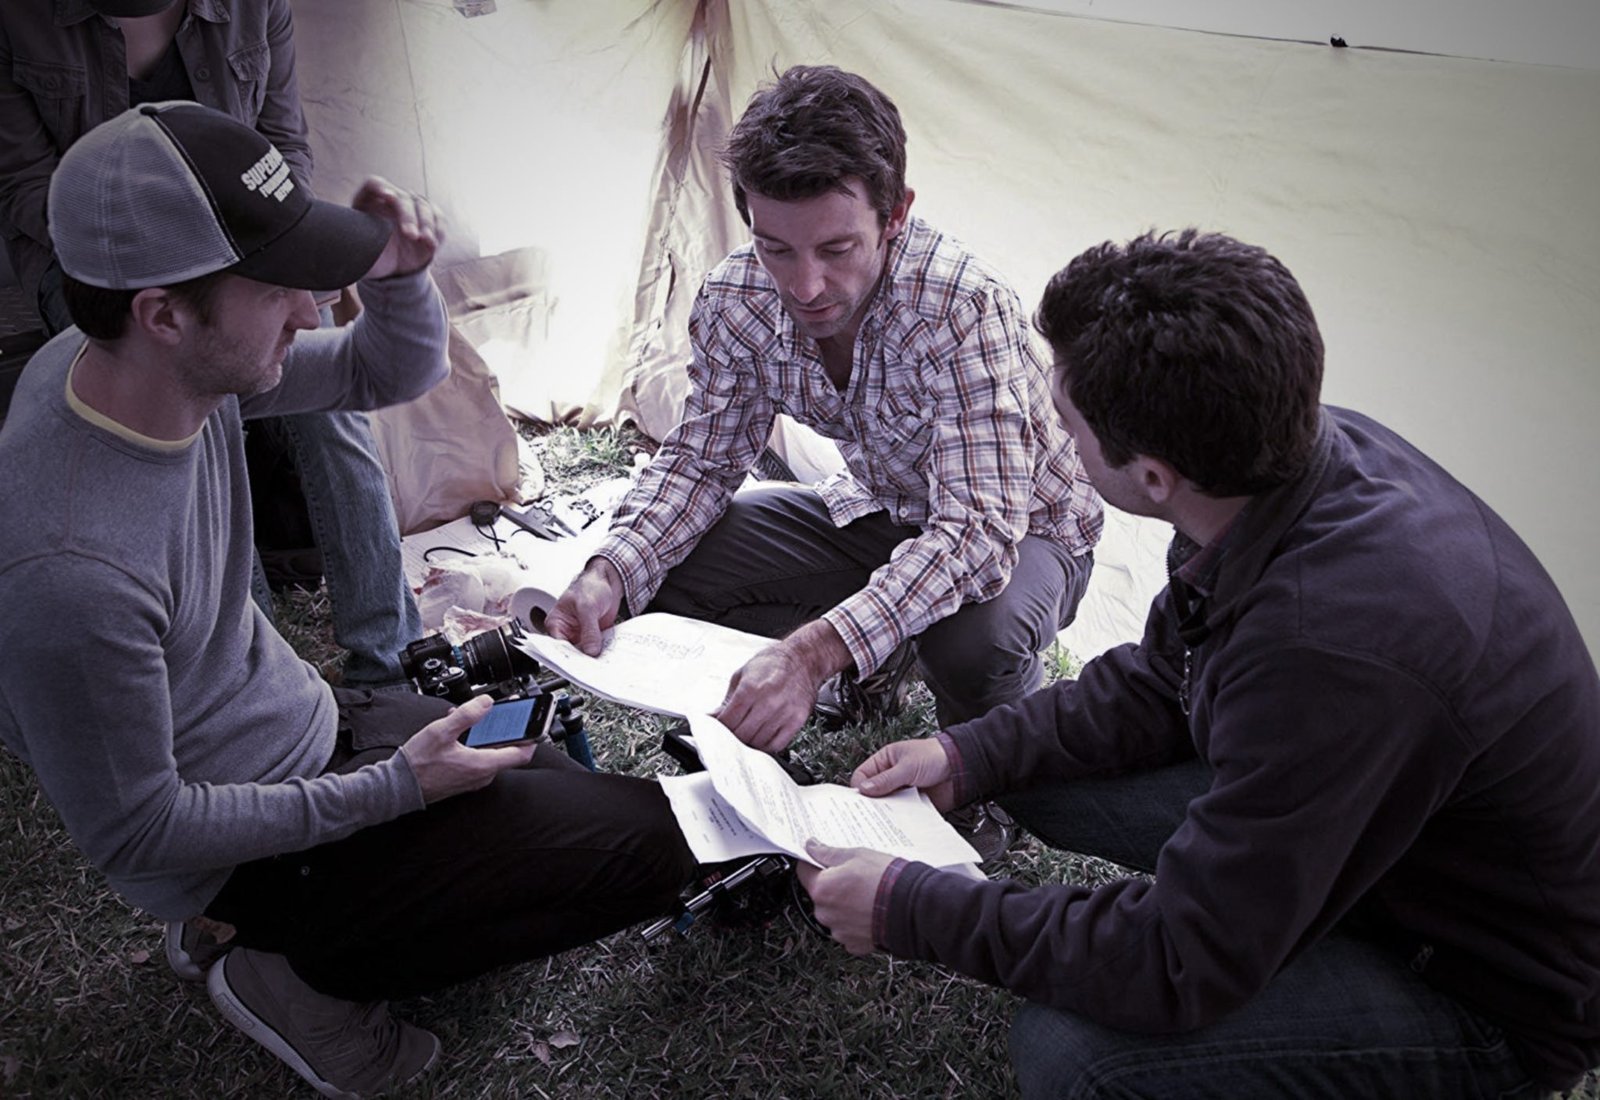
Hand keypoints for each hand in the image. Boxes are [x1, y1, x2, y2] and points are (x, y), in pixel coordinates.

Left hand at [351, 177, 442, 278]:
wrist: (390, 267)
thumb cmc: (371, 256)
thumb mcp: (360, 252)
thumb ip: (359, 245)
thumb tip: (359, 244)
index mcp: (368, 201)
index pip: (373, 184)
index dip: (380, 187)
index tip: (387, 197)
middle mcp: (391, 199)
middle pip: (402, 198)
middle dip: (408, 216)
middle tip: (410, 235)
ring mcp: (412, 207)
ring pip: (423, 206)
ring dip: (426, 223)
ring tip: (426, 241)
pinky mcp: (429, 219)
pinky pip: (438, 218)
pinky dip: (438, 230)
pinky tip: (432, 243)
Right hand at [398, 695, 535, 802]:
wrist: (398, 787)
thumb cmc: (418, 764)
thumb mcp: (441, 732)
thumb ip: (466, 715)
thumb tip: (486, 702)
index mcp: (483, 764)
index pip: (522, 753)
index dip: (532, 737)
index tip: (535, 723)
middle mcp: (483, 775)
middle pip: (506, 749)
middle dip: (501, 728)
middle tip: (493, 712)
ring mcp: (474, 779)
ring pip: (490, 753)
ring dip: (483, 735)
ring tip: (464, 719)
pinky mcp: (464, 779)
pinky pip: (477, 759)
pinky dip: (472, 744)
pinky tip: (455, 733)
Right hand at [545, 558, 623, 655]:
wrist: (607, 582)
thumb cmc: (590, 586)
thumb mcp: (587, 607)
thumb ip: (589, 630)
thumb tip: (590, 650)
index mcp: (556, 623)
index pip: (558, 646)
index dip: (568, 656)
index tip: (579, 664)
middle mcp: (566, 632)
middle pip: (571, 653)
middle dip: (582, 659)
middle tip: (592, 665)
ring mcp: (580, 635)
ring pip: (585, 653)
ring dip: (594, 657)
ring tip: (602, 662)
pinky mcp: (593, 637)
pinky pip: (597, 649)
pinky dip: (603, 652)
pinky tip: (609, 655)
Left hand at [713, 620, 851, 751]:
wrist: (803, 659)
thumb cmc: (772, 664)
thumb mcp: (742, 675)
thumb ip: (727, 699)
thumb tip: (713, 717)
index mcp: (750, 688)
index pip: (727, 721)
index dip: (718, 729)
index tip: (716, 730)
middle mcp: (768, 702)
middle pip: (742, 735)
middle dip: (732, 737)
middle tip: (730, 735)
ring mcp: (784, 713)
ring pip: (758, 743)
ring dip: (749, 743)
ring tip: (746, 735)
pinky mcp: (797, 720)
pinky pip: (777, 745)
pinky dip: (766, 747)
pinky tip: (762, 738)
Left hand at [795, 840, 894, 955]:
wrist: (912, 908)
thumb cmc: (887, 881)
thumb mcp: (857, 855)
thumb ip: (829, 853)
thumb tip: (812, 847)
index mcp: (822, 889)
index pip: (803, 871)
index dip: (812, 862)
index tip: (821, 858)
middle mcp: (826, 913)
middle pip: (820, 894)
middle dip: (832, 884)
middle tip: (853, 875)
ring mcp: (839, 931)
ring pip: (834, 913)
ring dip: (844, 904)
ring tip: (866, 893)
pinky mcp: (854, 944)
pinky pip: (848, 929)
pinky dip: (856, 921)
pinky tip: (870, 909)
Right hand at [852, 738, 956, 811]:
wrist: (961, 766)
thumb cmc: (935, 755)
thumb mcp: (906, 766)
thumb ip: (885, 780)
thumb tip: (864, 789)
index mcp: (885, 761)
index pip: (863, 776)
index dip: (860, 788)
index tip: (860, 800)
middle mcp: (891, 777)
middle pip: (873, 794)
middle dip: (872, 803)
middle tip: (870, 813)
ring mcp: (902, 791)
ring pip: (887, 806)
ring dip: (888, 812)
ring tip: (887, 817)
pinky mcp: (913, 804)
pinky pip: (902, 814)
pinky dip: (901, 818)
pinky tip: (901, 820)